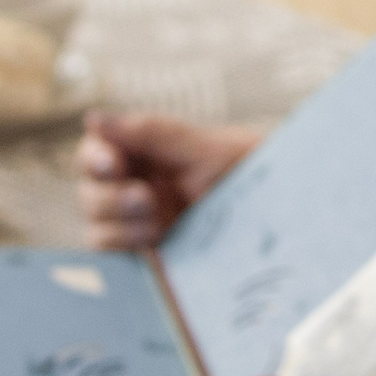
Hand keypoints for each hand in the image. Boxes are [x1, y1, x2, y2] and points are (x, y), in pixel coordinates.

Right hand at [75, 113, 261, 249]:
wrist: (286, 218)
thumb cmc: (251, 172)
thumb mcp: (203, 148)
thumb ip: (148, 132)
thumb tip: (93, 119)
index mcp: (146, 155)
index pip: (96, 153)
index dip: (96, 158)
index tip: (115, 165)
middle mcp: (137, 189)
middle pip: (89, 192)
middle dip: (110, 196)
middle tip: (148, 199)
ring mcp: (141, 226)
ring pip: (95, 225)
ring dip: (119, 223)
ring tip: (160, 223)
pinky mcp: (149, 256)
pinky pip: (113, 256)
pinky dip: (124, 248)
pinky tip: (156, 240)